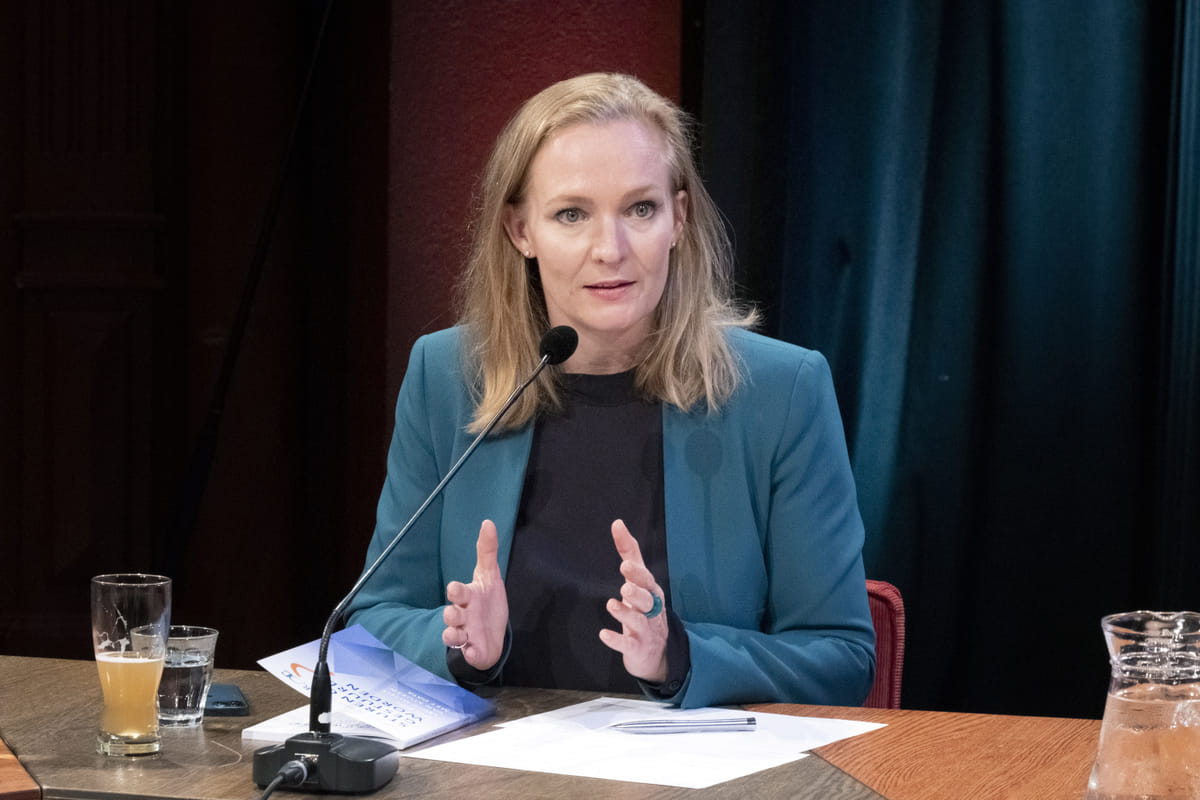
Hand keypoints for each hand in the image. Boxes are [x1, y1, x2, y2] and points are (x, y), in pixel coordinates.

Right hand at [443, 520, 508, 670]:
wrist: (493, 633)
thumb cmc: (487, 601)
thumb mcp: (490, 576)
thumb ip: (487, 551)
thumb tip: (488, 522)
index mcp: (467, 597)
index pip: (456, 592)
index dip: (455, 591)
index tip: (454, 588)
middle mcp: (463, 615)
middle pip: (450, 615)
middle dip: (451, 614)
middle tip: (455, 612)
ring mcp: (466, 634)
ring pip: (452, 635)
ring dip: (453, 634)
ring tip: (459, 634)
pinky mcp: (472, 650)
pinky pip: (467, 654)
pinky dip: (469, 654)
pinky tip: (473, 652)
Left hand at [598, 519, 668, 683]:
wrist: (657, 652)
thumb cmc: (644, 610)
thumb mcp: (639, 581)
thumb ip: (629, 553)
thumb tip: (617, 522)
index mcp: (651, 592)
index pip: (647, 581)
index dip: (637, 574)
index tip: (625, 565)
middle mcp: (651, 610)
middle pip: (646, 601)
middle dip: (637, 593)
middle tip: (625, 587)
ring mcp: (645, 630)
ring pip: (637, 621)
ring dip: (625, 614)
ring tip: (612, 604)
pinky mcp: (637, 648)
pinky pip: (628, 644)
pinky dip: (616, 640)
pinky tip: (603, 635)